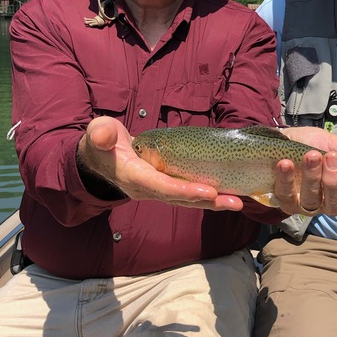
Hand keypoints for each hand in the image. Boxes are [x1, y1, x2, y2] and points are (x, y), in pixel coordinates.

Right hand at [77, 116, 243, 210]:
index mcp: (133, 176)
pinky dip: (208, 197)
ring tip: (238, 202)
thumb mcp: (99, 133)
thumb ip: (100, 133)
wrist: (100, 157)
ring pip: (187, 200)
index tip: (207, 191)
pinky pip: (188, 194)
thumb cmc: (102, 142)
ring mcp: (157, 191)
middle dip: (207, 200)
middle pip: (180, 198)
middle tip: (234, 202)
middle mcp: (147, 189)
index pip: (160, 185)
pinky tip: (229, 195)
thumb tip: (102, 135)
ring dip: (213, 202)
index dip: (183, 190)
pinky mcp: (165, 188)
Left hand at [273, 127, 336, 222]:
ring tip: (311, 155)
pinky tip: (285, 163)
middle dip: (335, 182)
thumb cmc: (313, 145)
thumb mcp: (336, 145)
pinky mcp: (285, 201)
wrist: (281, 138)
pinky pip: (287, 195)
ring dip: (312, 177)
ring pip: (311, 202)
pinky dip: (287, 178)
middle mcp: (328, 203)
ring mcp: (305, 205)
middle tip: (332, 158)